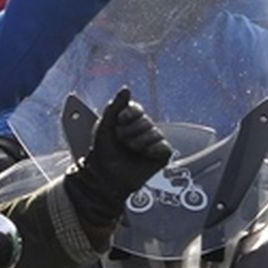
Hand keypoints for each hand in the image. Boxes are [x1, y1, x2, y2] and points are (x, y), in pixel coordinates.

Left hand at [64, 88, 173, 226]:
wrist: (106, 178)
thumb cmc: (103, 153)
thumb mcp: (104, 127)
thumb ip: (114, 106)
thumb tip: (126, 89)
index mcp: (129, 121)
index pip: (136, 109)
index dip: (128, 114)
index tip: (120, 121)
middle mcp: (143, 129)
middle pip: (145, 120)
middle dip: (130, 131)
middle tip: (122, 141)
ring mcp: (153, 142)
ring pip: (154, 133)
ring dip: (138, 142)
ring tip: (130, 149)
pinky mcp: (162, 155)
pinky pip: (164, 146)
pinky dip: (153, 149)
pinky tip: (144, 154)